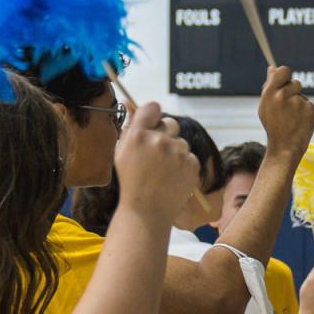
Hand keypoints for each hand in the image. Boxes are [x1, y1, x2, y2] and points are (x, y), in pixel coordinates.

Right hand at [112, 103, 197, 222]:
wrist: (147, 209)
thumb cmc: (131, 180)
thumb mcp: (122, 152)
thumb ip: (130, 128)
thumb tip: (131, 104)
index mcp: (138, 135)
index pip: (152, 107)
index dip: (153, 114)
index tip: (152, 122)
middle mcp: (159, 140)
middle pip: (171, 122)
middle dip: (165, 132)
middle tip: (157, 151)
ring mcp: (178, 152)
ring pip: (181, 141)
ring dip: (174, 150)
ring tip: (163, 169)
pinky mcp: (192, 164)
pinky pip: (189, 155)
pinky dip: (183, 163)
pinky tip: (172, 176)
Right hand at [258, 66, 313, 157]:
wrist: (285, 146)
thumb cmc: (273, 125)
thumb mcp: (265, 105)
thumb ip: (270, 85)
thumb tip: (272, 67)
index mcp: (270, 93)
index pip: (284, 71)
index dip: (285, 74)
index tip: (285, 79)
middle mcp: (284, 96)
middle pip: (295, 82)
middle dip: (293, 91)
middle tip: (288, 106)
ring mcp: (298, 102)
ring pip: (302, 95)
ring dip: (298, 102)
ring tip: (292, 117)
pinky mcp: (310, 109)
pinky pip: (309, 104)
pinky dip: (306, 111)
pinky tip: (299, 121)